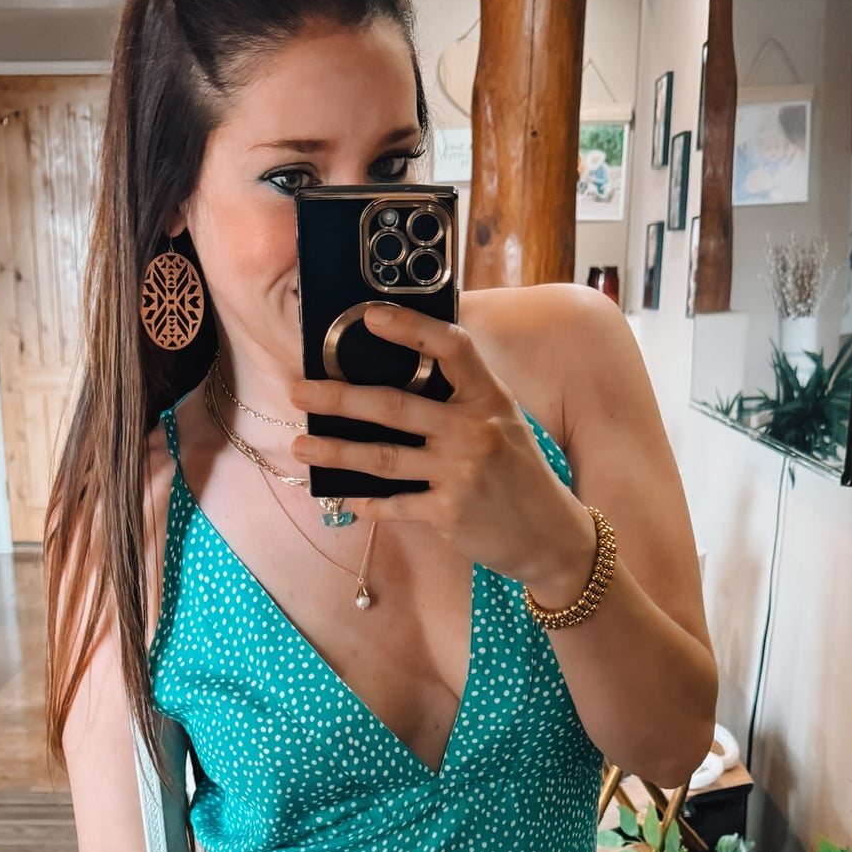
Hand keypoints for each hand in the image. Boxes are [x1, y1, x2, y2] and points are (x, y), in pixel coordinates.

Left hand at [288, 308, 594, 593]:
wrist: (551, 534)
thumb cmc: (519, 473)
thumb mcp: (503, 423)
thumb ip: (462, 400)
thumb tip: (399, 378)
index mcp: (488, 398)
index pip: (451, 348)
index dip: (410, 327)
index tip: (370, 317)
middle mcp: (474, 430)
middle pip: (395, 406)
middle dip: (340, 399)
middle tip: (300, 391)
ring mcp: (460, 473)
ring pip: (383, 458)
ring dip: (335, 453)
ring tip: (300, 447)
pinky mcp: (449, 513)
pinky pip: (395, 504)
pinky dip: (368, 502)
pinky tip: (345, 498)